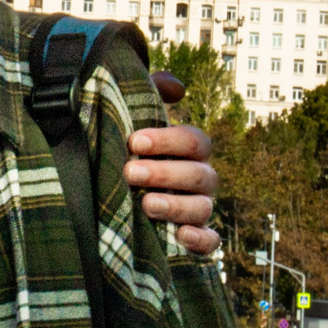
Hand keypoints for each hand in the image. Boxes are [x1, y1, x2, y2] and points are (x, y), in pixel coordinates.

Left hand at [125, 71, 219, 255]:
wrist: (117, 190)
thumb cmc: (131, 148)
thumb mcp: (134, 116)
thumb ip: (151, 93)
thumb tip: (176, 87)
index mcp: (191, 150)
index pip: (193, 141)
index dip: (167, 140)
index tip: (134, 141)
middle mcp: (200, 178)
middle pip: (198, 175)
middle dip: (164, 173)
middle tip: (131, 172)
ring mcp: (200, 208)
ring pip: (202, 208)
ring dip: (176, 206)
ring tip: (146, 204)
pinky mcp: (196, 236)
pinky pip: (211, 241)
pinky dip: (200, 240)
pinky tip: (180, 235)